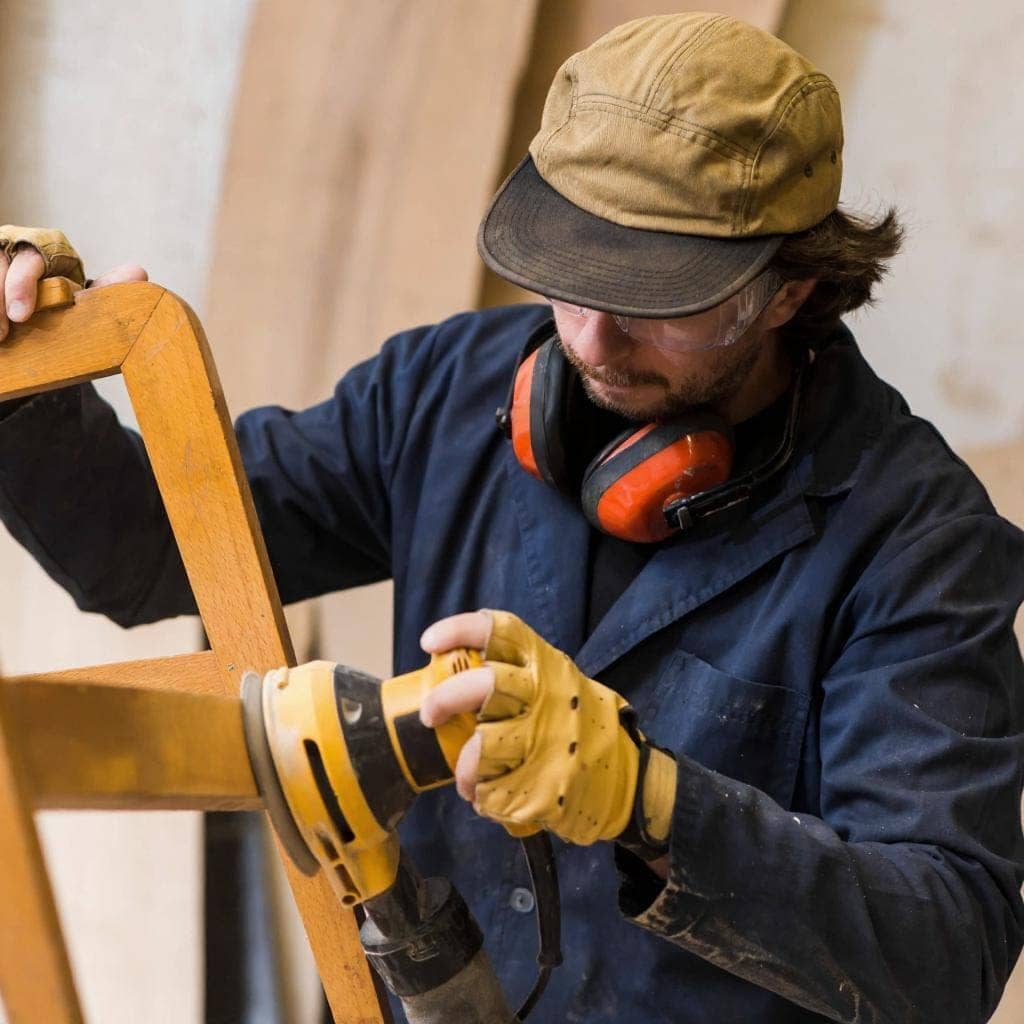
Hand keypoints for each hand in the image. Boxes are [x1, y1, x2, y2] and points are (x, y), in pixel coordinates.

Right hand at [0, 225, 147, 341]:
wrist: (38, 324)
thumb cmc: (63, 306)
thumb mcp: (85, 301)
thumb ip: (108, 289)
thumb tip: (139, 272)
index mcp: (47, 247)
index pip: (33, 256)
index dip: (22, 284)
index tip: (21, 316)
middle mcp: (17, 244)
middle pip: (0, 260)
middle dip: (0, 295)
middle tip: (4, 332)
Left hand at [419, 609, 641, 844]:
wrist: (628, 779)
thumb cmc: (576, 724)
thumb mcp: (556, 683)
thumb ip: (514, 675)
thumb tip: (449, 676)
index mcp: (546, 665)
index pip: (500, 631)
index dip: (459, 630)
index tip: (429, 642)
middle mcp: (547, 697)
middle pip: (485, 685)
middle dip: (447, 697)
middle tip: (430, 713)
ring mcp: (547, 742)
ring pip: (483, 745)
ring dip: (465, 764)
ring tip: (467, 774)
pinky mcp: (543, 786)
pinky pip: (491, 789)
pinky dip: (482, 794)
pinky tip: (492, 793)